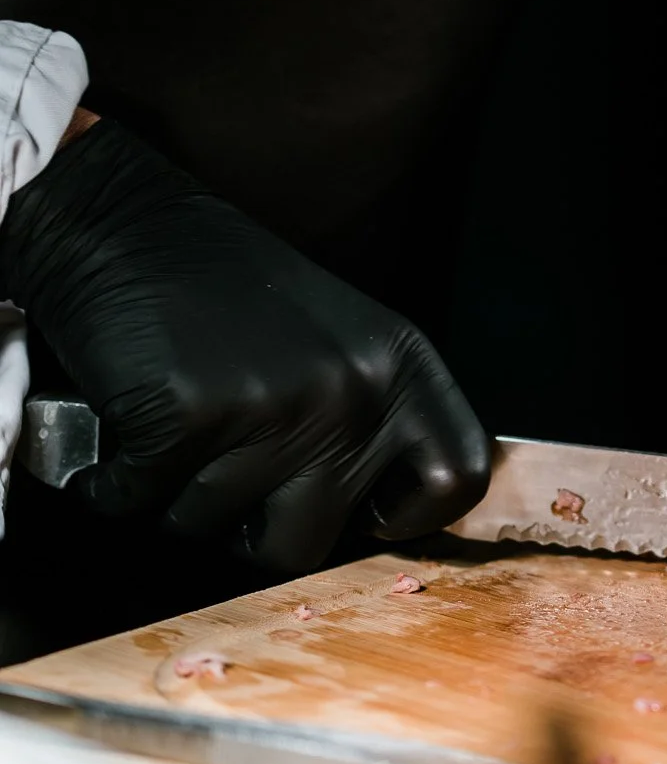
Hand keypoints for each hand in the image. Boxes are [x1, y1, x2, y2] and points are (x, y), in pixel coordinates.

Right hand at [0, 121, 489, 570]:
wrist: (119, 223)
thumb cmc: (221, 289)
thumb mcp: (338, 338)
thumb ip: (368, 414)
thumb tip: (377, 515)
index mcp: (399, 367)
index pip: (454, 479)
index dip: (407, 515)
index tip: (360, 512)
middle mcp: (351, 391)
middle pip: (311, 541)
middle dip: (254, 530)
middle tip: (223, 477)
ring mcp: (273, 407)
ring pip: (214, 527)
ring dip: (177, 497)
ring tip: (173, 431)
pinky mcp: (186, 417)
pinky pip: (140, 502)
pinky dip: (115, 482)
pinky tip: (123, 431)